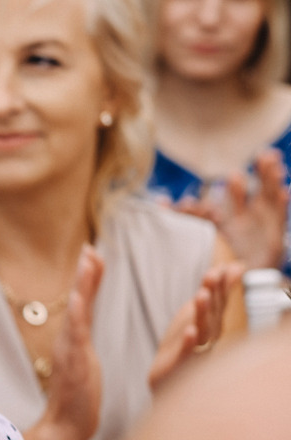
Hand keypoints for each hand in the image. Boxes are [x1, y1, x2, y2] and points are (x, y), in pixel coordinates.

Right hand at [41, 245, 104, 439]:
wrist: (66, 427)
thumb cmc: (78, 403)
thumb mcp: (85, 369)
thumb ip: (83, 351)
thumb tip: (85, 341)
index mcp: (74, 341)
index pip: (82, 304)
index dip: (88, 280)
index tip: (93, 255)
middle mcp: (68, 340)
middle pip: (78, 300)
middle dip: (85, 273)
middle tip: (91, 247)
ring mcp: (69, 349)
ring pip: (77, 309)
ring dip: (82, 283)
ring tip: (88, 260)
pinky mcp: (73, 361)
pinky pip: (76, 332)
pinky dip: (76, 312)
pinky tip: (77, 296)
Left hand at [148, 261, 242, 390]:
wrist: (167, 374)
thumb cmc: (187, 340)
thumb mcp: (200, 312)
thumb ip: (215, 290)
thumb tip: (237, 265)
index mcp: (213, 323)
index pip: (220, 302)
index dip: (223, 285)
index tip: (225, 267)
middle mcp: (209, 336)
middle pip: (213, 312)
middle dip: (213, 293)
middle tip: (212, 275)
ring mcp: (197, 350)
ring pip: (202, 330)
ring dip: (202, 313)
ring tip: (201, 296)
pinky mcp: (180, 363)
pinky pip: (187, 353)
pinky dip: (190, 343)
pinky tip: (190, 331)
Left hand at [171, 149, 287, 268]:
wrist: (231, 285)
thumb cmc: (215, 262)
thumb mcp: (198, 236)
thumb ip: (184, 219)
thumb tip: (160, 201)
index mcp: (233, 217)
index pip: (238, 195)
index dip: (239, 184)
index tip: (235, 172)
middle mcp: (250, 218)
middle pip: (260, 191)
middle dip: (263, 173)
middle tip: (265, 154)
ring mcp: (263, 227)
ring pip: (270, 199)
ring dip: (273, 181)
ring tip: (275, 165)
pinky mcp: (274, 240)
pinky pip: (279, 219)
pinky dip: (282, 204)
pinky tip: (284, 192)